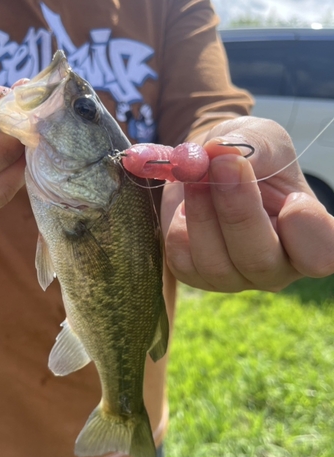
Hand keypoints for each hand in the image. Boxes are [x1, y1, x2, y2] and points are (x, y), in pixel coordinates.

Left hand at [161, 116, 333, 291]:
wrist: (210, 165)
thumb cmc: (249, 155)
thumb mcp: (260, 137)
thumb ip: (248, 144)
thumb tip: (221, 153)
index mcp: (308, 237)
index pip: (322, 255)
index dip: (308, 233)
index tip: (293, 200)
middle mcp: (275, 265)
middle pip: (259, 262)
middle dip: (237, 212)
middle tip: (222, 166)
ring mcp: (235, 276)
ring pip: (216, 264)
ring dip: (201, 213)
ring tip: (195, 176)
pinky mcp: (197, 275)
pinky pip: (183, 261)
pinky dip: (178, 227)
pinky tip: (185, 207)